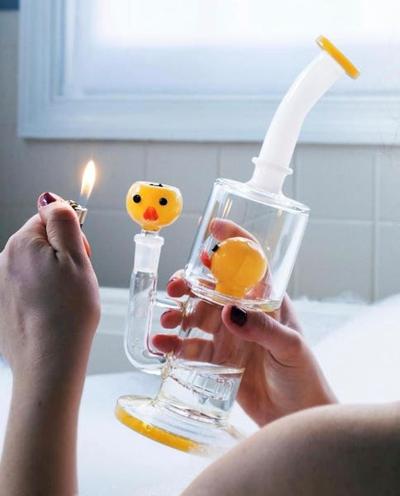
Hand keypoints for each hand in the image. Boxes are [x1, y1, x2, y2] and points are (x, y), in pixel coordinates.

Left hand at [0, 192, 99, 495]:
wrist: (49, 361)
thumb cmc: (68, 313)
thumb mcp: (77, 258)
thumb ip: (64, 221)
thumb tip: (50, 197)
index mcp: (22, 244)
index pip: (50, 218)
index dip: (73, 235)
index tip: (81, 256)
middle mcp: (5, 260)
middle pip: (43, 242)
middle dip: (64, 255)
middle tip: (77, 280)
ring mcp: (2, 284)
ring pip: (38, 266)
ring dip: (55, 275)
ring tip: (67, 299)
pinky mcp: (4, 305)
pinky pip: (30, 287)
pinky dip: (44, 294)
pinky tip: (53, 310)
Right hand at [154, 219, 335, 425]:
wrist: (296, 416)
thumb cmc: (303, 376)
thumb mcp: (289, 347)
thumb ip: (261, 328)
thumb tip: (228, 311)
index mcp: (267, 301)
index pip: (250, 262)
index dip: (233, 241)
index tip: (213, 228)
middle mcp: (244, 313)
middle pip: (213, 287)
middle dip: (191, 282)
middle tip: (175, 287)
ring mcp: (229, 335)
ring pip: (196, 315)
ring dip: (178, 313)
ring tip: (166, 321)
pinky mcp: (217, 358)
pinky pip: (191, 346)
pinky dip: (174, 344)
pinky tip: (161, 345)